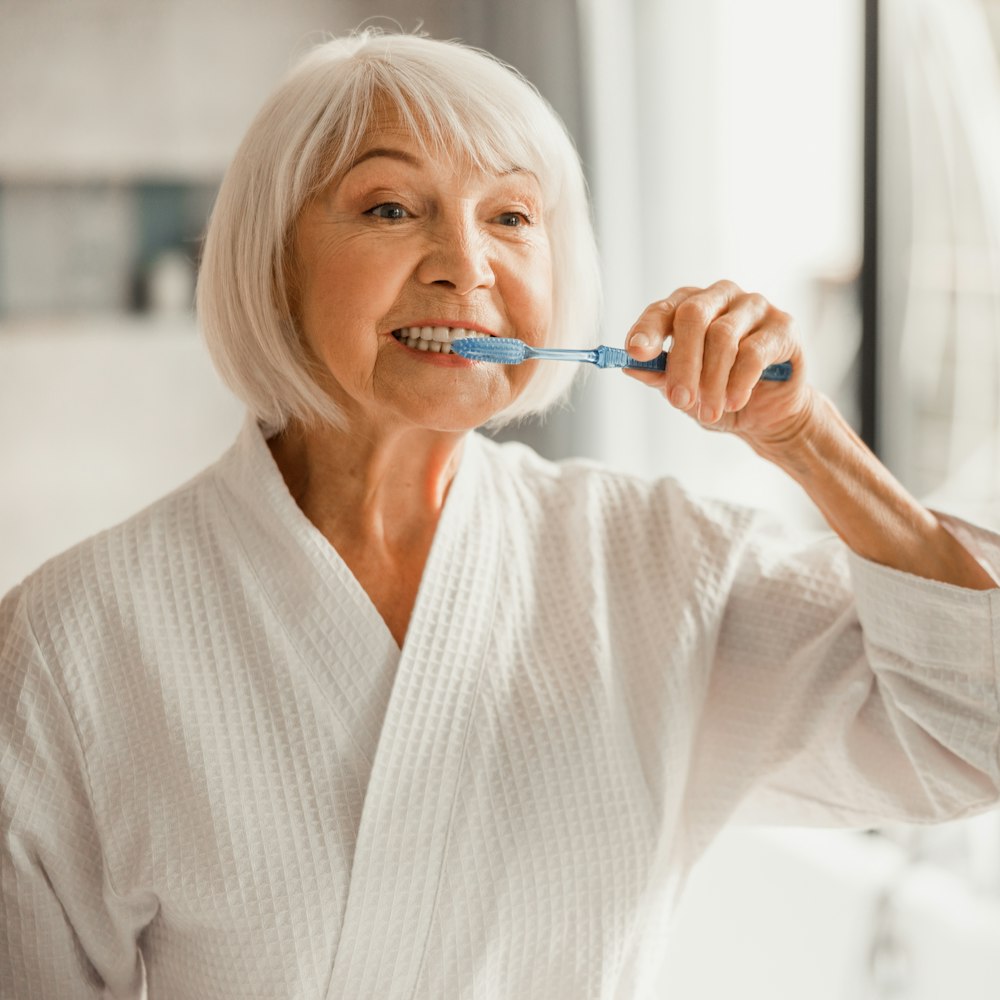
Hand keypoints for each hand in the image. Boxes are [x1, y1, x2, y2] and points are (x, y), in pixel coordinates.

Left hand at [623, 280, 811, 446]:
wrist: (766, 414)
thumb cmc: (718, 393)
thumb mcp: (683, 390)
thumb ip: (658, 375)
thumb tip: (629, 366)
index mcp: (689, 306)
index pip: (663, 309)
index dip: (647, 329)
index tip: (635, 353)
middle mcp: (720, 297)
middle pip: (693, 315)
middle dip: (682, 362)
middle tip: (678, 400)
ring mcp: (754, 307)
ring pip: (723, 335)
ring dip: (712, 380)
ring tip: (708, 412)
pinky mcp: (783, 326)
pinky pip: (755, 351)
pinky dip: (739, 381)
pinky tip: (733, 402)